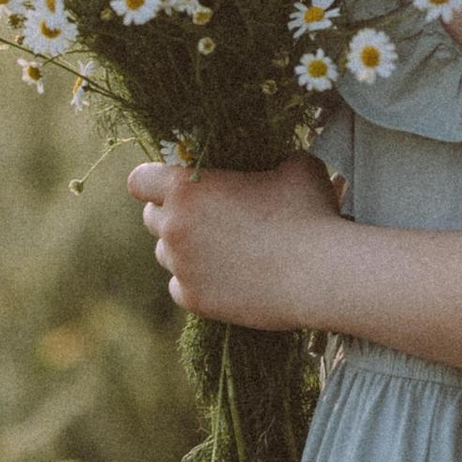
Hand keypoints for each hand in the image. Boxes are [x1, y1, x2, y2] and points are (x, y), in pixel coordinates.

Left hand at [126, 153, 341, 324]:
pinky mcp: (194, 300)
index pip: (140, 180)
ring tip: (221, 248)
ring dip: (184, 249)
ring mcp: (182, 267)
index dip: (156, 180)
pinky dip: (196, 281)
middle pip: (151, 218)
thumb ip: (269, 162)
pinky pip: (179, 287)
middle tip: (207, 216)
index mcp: (188, 188)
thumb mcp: (294, 167)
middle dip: (172, 215)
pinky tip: (225, 276)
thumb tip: (274, 164)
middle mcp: (175, 227)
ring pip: (165, 254)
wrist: (321, 274)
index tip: (177, 184)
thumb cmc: (309, 213)